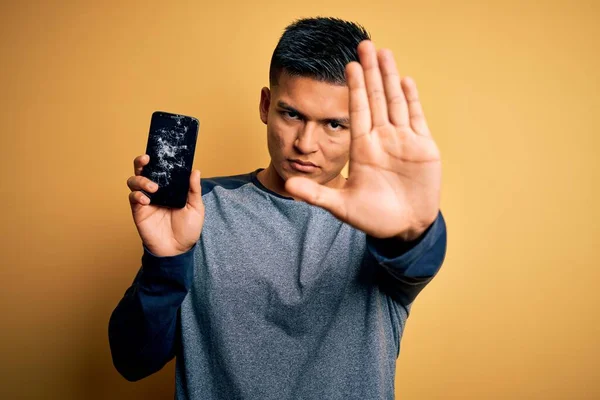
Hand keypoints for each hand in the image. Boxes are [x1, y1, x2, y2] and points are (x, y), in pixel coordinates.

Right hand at [127, 154, 204, 255]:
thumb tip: (195, 170)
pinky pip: (133, 198)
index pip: (160, 169)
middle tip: (147, 160)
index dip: (156, 158)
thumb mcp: (196, 208)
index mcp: (170, 187)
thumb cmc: (188, 229)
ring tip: (153, 188)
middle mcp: (156, 191)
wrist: (178, 249)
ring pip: (134, 181)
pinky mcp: (138, 211)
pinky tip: (146, 200)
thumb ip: (194, 190)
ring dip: (141, 180)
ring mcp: (146, 200)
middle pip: (142, 170)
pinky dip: (137, 196)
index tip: (156, 151)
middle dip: (141, 162)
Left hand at [285, 40, 441, 239]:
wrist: (405, 229)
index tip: (348, 66)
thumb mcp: (342, 206)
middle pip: (376, 98)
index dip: (354, 88)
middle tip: (364, 44)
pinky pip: (417, 118)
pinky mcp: (423, 148)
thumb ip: (316, 194)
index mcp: (363, 148)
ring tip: (385, 53)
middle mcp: (382, 139)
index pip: (357, 111)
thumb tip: (288, 185)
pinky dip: (412, 100)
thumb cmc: (373, 218)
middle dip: (370, 72)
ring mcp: (403, 141)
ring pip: (396, 102)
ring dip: (390, 78)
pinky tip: (406, 80)